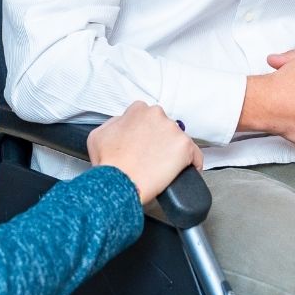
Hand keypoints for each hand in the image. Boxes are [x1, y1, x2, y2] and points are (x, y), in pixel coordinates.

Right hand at [87, 101, 203, 206]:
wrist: (119, 184)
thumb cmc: (109, 164)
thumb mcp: (98, 135)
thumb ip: (114, 123)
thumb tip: (124, 124)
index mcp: (139, 111)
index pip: (148, 116)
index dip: (145, 132)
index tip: (144, 142)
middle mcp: (158, 115)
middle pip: (164, 127)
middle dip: (160, 140)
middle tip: (152, 156)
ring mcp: (173, 131)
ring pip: (178, 140)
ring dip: (172, 151)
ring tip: (162, 167)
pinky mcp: (185, 147)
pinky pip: (196, 155)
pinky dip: (191, 163)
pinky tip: (184, 170)